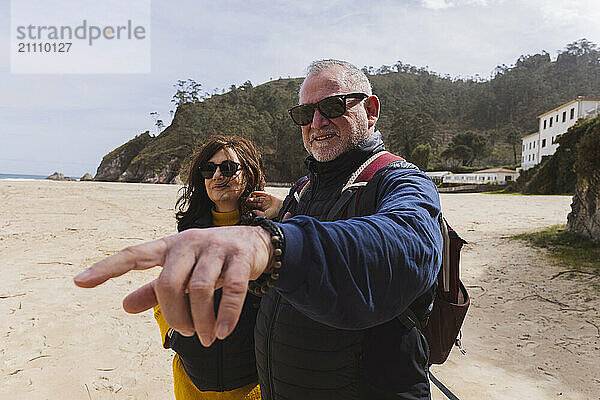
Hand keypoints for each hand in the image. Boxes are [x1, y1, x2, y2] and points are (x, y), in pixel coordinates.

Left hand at [73, 226, 272, 345]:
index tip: (79, 282)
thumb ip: (155, 289)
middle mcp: (190, 242)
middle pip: (169, 283)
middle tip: (187, 333)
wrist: (257, 242)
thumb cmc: (212, 260)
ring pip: (201, 289)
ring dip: (201, 321)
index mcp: (170, 246)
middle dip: (175, 316)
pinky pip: (233, 289)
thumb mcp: (183, 272)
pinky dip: (226, 315)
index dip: (107, 268)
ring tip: (207, 338)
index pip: (134, 255)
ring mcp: (217, 247)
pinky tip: (222, 332)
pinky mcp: (241, 256)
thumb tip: (125, 306)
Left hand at [247, 191, 282, 219]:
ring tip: (248, 198)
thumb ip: (258, 213)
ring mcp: (266, 199)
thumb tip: (252, 211)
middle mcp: (265, 203)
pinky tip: (253, 192)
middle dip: (251, 201)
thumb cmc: (275, 213)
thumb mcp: (265, 215)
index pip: (256, 206)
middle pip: (256, 201)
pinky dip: (258, 192)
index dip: (251, 206)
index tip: (246, 206)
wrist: (281, 208)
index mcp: (264, 208)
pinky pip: (262, 193)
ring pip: (258, 197)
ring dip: (253, 198)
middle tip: (245, 201)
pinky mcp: (269, 195)